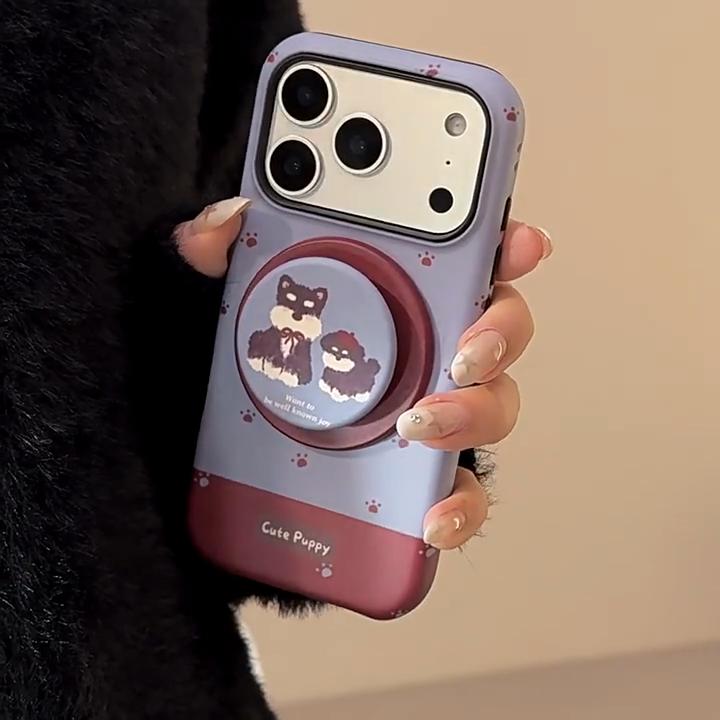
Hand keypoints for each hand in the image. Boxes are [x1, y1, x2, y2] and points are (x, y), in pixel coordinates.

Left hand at [175, 197, 550, 550]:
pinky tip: (428, 519)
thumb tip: (219, 223)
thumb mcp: (188, 313)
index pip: (450, 257)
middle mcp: (409, 351)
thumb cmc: (197, 383)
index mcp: (373, 295)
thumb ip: (195, 263)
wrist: (186, 476)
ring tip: (421, 424)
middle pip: (490, 329)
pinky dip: (458, 507)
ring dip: (475, 413)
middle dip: (499, 330)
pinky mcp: (405, 482)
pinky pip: (456, 492)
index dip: (495, 242)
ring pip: (488, 406)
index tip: (516, 242)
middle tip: (466, 347)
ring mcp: (414, 415)